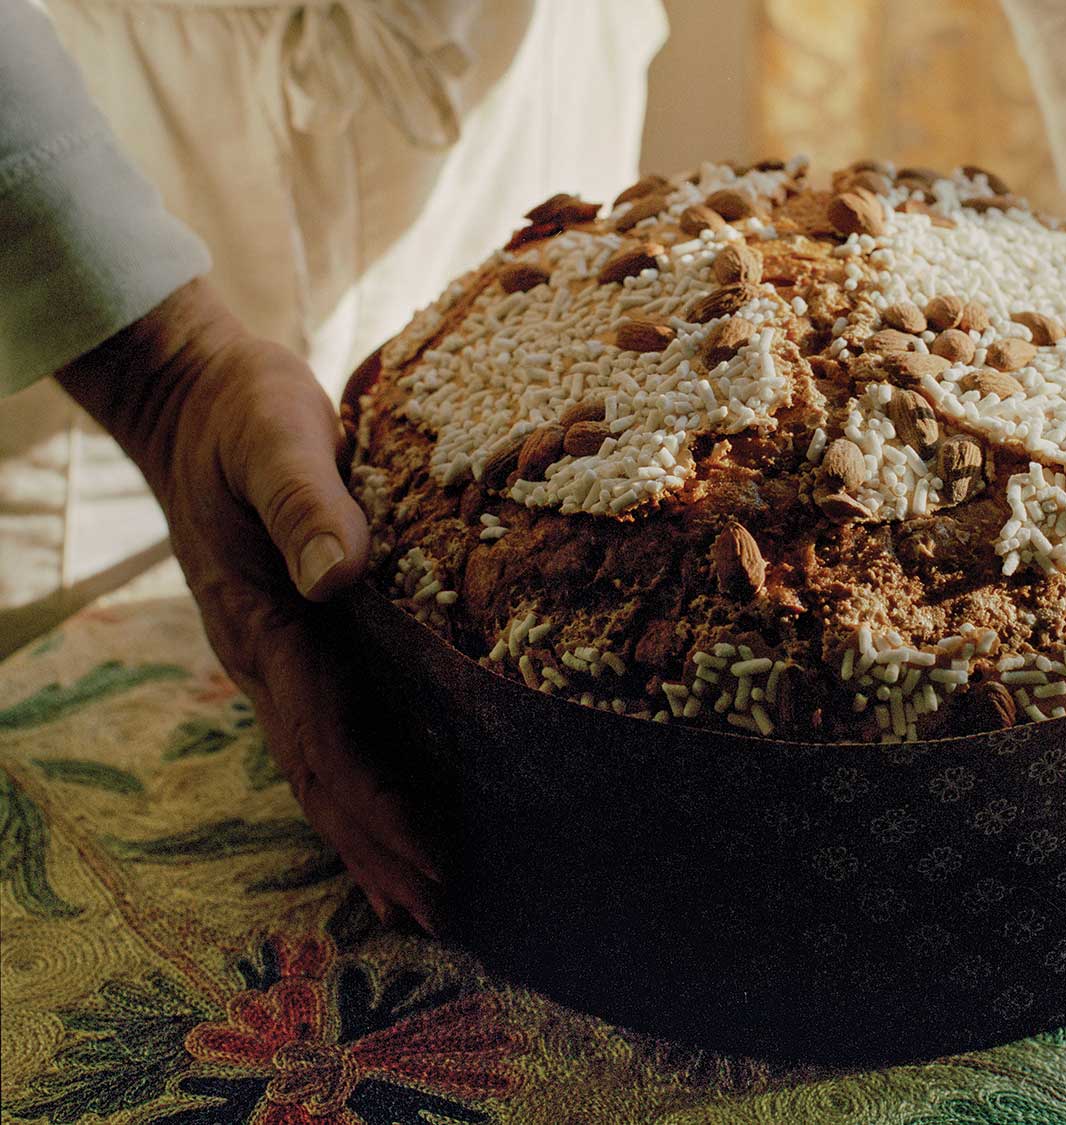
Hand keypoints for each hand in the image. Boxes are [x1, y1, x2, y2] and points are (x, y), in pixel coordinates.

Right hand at [58, 280, 443, 929]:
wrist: (192, 397)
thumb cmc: (244, 411)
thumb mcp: (276, 436)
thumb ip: (305, 500)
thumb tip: (338, 576)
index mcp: (262, 624)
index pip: (325, 739)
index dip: (376, 804)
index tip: (429, 859)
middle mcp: (263, 656)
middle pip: (320, 775)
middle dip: (375, 846)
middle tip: (438, 914)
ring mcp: (271, 652)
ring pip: (318, 763)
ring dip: (364, 831)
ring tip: (413, 895)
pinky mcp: (290, 635)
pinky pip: (322, 727)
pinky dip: (355, 781)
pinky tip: (387, 805)